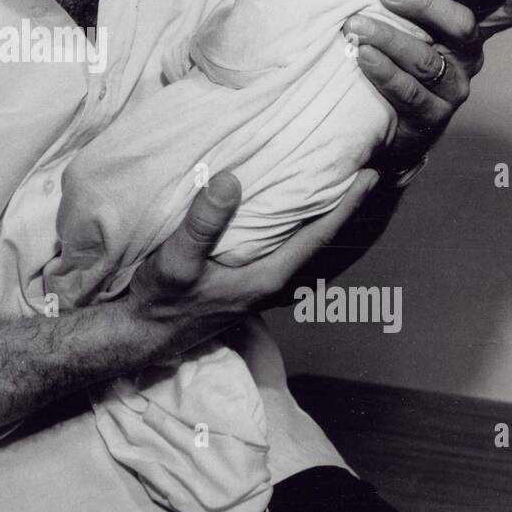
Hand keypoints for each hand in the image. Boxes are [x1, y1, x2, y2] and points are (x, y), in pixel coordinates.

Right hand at [129, 168, 379, 349]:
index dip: (344, 207)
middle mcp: (271, 285)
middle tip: (364, 177)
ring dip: (322, 223)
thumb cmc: (160, 301)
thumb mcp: (176, 261)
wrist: (141, 334)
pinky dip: (298, 233)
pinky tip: (290, 219)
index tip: (369, 177)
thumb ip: (203, 224)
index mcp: (266, 279)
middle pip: (320, 246)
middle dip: (344, 213)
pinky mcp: (245, 285)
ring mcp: (259, 288)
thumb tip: (231, 181)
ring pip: (305, 252)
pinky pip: (285, 254)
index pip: (317, 238)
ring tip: (336, 192)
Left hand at [342, 0, 511, 169]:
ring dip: (389, 38)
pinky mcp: (431, 115)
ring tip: (357, 25)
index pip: (509, 11)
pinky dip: (384, 71)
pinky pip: (409, 91)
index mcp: (468, 31)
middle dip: (424, 4)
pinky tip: (364, 55)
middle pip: (461, 26)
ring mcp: (452, 88)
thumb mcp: (402, 23)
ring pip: (427, 59)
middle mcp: (468, 56)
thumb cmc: (392, 59)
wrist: (382, 123)